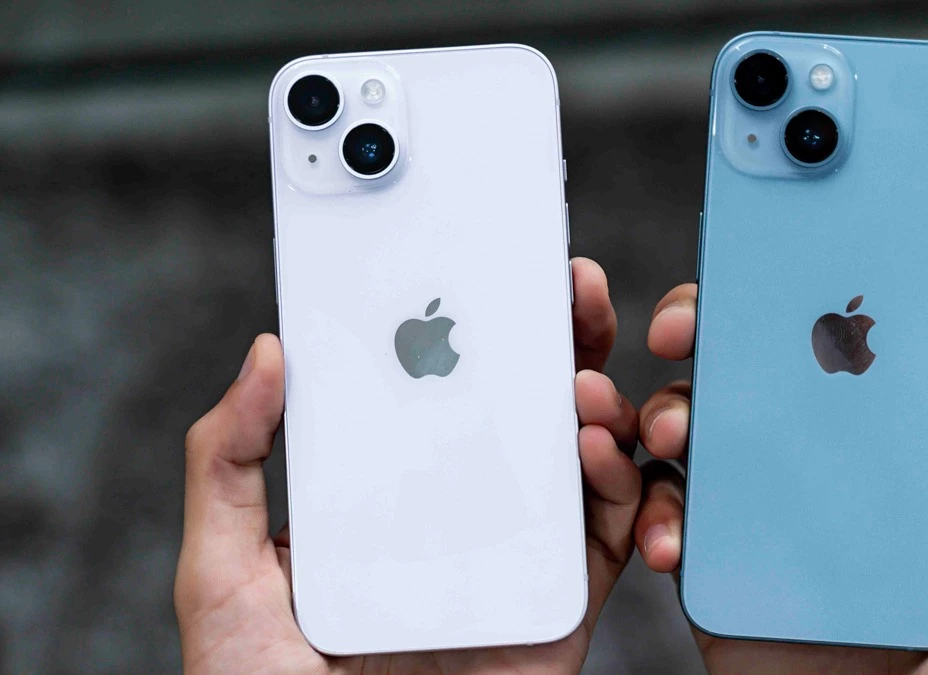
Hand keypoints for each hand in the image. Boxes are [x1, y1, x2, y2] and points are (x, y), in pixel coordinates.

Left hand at [174, 258, 640, 673]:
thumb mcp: (221, 566)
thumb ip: (228, 459)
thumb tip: (267, 353)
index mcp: (396, 487)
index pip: (448, 387)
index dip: (480, 324)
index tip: (495, 267)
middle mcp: (467, 510)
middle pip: (532, 406)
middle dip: (565, 337)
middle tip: (570, 287)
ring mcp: (518, 554)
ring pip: (587, 458)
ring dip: (601, 401)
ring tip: (581, 381)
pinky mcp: (560, 604)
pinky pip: (611, 534)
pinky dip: (624, 485)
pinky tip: (596, 452)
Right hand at [635, 283, 927, 674]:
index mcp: (891, 461)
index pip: (840, 360)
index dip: (793, 305)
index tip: (759, 278)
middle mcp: (821, 480)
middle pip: (751, 382)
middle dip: (704, 340)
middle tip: (679, 330)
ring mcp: (762, 524)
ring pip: (695, 438)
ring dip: (663, 417)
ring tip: (667, 435)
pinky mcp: (715, 574)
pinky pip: (667, 518)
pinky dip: (648, 511)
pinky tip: (664, 535)